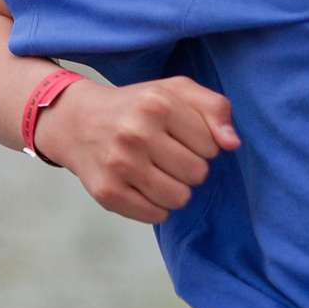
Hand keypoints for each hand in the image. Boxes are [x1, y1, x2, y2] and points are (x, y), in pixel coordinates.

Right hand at [35, 75, 239, 224]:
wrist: (76, 122)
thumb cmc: (137, 107)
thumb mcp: (176, 91)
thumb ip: (214, 108)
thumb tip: (232, 144)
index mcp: (158, 103)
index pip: (212, 146)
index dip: (202, 145)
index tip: (180, 137)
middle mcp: (136, 132)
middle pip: (198, 174)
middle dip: (190, 168)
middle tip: (167, 156)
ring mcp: (119, 164)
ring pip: (180, 198)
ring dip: (175, 190)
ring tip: (157, 172)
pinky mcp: (107, 192)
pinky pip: (156, 215)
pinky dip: (155, 206)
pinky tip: (142, 186)